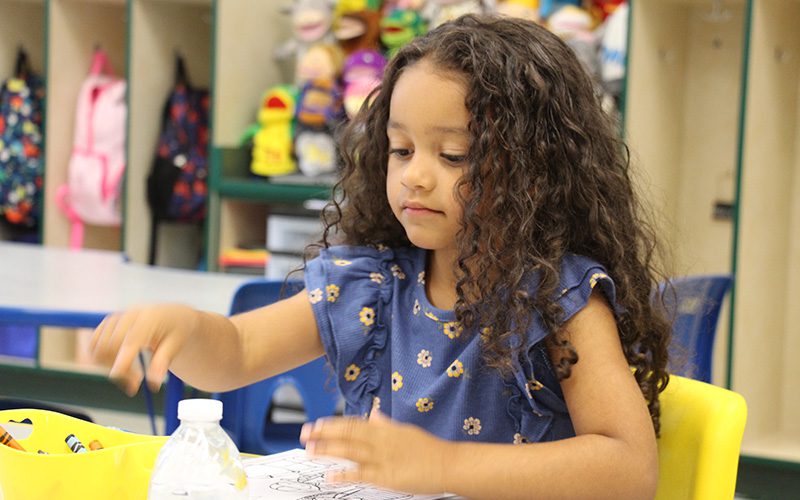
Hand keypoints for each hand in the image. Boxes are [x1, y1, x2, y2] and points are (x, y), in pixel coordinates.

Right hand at [90, 304, 197, 395]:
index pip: (131, 340)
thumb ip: (163, 361)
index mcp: (149, 318)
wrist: (171, 317)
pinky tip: (121, 368)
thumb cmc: (177, 330)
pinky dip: (101, 361)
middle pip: (110, 346)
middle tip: (135, 386)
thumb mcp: (177, 344)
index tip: (120, 379)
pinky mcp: (106, 325)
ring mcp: (116, 319)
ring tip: (131, 377)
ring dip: (108, 367)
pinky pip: (93, 346)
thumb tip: (154, 382)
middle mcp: (129, 316)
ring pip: (98, 348)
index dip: (123, 360)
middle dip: (119, 368)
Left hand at [299, 411, 451, 494]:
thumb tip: (374, 414)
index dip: (333, 424)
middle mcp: (380, 440)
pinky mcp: (386, 476)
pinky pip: (361, 474)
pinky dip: (345, 474)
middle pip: (346, 434)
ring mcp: (382, 458)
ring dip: (328, 450)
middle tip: (304, 434)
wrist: (446, 463)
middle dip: (323, 434)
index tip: (317, 425)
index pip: (353, 423)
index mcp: (384, 428)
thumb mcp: (405, 430)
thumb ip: (386, 424)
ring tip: (310, 451)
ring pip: (349, 451)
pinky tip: (330, 476)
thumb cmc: (427, 448)